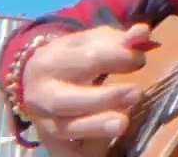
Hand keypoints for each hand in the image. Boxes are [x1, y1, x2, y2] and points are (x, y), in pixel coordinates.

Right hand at [19, 24, 155, 154]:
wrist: (34, 80)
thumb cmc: (74, 58)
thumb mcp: (92, 42)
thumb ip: (119, 39)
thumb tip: (142, 32)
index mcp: (51, 61)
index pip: (86, 59)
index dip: (117, 58)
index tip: (139, 59)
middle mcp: (41, 93)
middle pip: (65, 99)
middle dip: (102, 98)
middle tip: (135, 94)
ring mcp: (43, 120)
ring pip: (65, 128)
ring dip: (95, 126)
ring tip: (122, 123)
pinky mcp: (50, 142)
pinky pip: (65, 151)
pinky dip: (82, 151)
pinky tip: (102, 149)